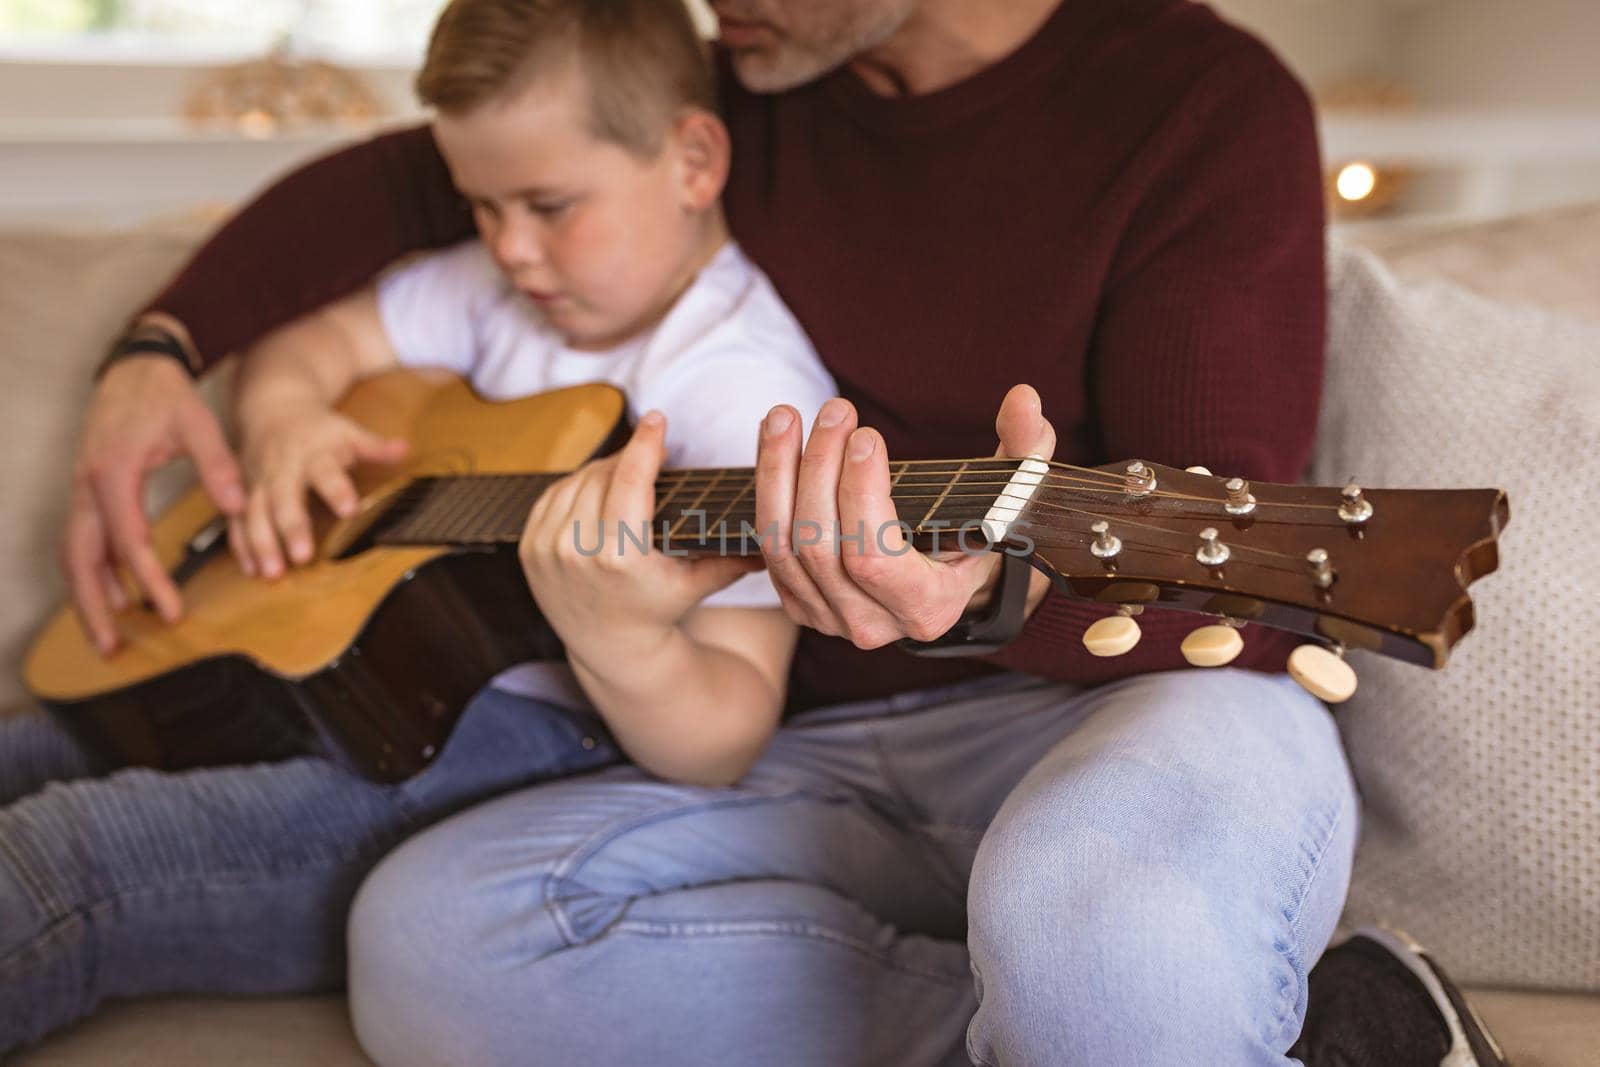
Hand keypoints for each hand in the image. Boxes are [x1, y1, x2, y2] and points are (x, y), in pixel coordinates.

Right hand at [62, 355, 245, 654]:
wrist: (136, 367)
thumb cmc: (167, 396)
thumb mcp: (199, 424)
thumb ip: (218, 466)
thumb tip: (235, 508)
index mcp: (114, 472)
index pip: (129, 542)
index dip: (149, 581)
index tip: (172, 612)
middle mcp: (87, 485)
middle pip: (81, 559)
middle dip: (95, 607)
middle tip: (114, 648)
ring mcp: (80, 489)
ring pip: (73, 554)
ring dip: (86, 597)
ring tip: (108, 637)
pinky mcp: (84, 491)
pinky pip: (80, 541)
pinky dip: (91, 574)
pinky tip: (115, 597)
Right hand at [235, 408, 407, 578]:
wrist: (271, 410)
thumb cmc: (318, 430)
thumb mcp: (348, 432)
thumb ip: (374, 447)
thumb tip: (405, 448)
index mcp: (312, 453)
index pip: (325, 471)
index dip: (337, 489)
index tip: (350, 510)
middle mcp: (282, 469)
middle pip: (284, 499)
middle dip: (291, 528)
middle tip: (303, 557)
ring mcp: (258, 483)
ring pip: (254, 513)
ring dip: (262, 544)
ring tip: (274, 574)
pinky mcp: (241, 494)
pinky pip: (237, 521)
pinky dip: (242, 546)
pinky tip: (251, 570)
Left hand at [517, 411, 759, 665]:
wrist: (610, 647)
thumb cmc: (660, 608)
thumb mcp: (698, 583)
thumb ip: (733, 554)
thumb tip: (779, 527)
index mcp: (619, 556)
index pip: (629, 480)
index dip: (646, 444)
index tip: (658, 419)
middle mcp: (576, 552)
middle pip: (603, 475)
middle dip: (628, 457)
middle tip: (650, 450)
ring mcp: (547, 551)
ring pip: (576, 482)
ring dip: (602, 470)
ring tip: (627, 472)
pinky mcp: (528, 549)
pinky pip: (552, 497)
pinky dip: (576, 486)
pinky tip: (597, 490)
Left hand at [754, 384, 1056, 648]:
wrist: (947, 579)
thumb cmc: (982, 530)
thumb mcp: (1014, 493)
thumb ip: (1027, 448)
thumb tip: (1023, 400)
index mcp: (927, 608)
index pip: (873, 558)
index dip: (860, 495)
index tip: (866, 436)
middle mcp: (873, 626)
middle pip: (821, 545)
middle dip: (820, 467)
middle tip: (836, 409)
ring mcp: (829, 619)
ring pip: (782, 545)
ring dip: (779, 471)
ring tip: (788, 414)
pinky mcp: (799, 603)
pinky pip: (767, 547)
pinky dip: (768, 488)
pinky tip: (777, 439)